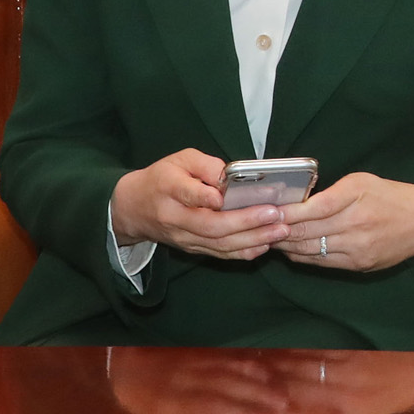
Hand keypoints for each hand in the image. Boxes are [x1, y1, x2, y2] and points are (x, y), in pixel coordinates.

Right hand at [110, 149, 289, 260]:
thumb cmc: (162, 179)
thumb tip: (229, 175)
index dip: (206, 197)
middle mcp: (175, 218)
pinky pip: (219, 253)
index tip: (228, 196)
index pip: (188, 194)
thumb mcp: (180, 160)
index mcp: (169, 189)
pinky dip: (243, 252)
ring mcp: (184, 238)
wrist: (133, 208)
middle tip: (276, 214)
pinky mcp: (192, 248)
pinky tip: (266, 244)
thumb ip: (205, 164)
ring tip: (280, 230)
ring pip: (218, 244)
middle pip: (211, 225)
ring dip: (252, 239)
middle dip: (246, 222)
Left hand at [277, 174, 413, 271]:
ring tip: (270, 238)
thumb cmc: (393, 196)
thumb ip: (331, 193)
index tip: (266, 210)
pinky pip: (322, 262)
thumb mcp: (363, 182)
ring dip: (287, 245)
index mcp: (356, 196)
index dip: (286, 212)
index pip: (312, 208)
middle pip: (306, 231)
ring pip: (309, 250)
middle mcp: (356, 223)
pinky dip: (303, 256)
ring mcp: (357, 247)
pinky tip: (293, 249)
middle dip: (279, 230)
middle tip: (258, 227)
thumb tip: (297, 204)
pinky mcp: (359, 264)